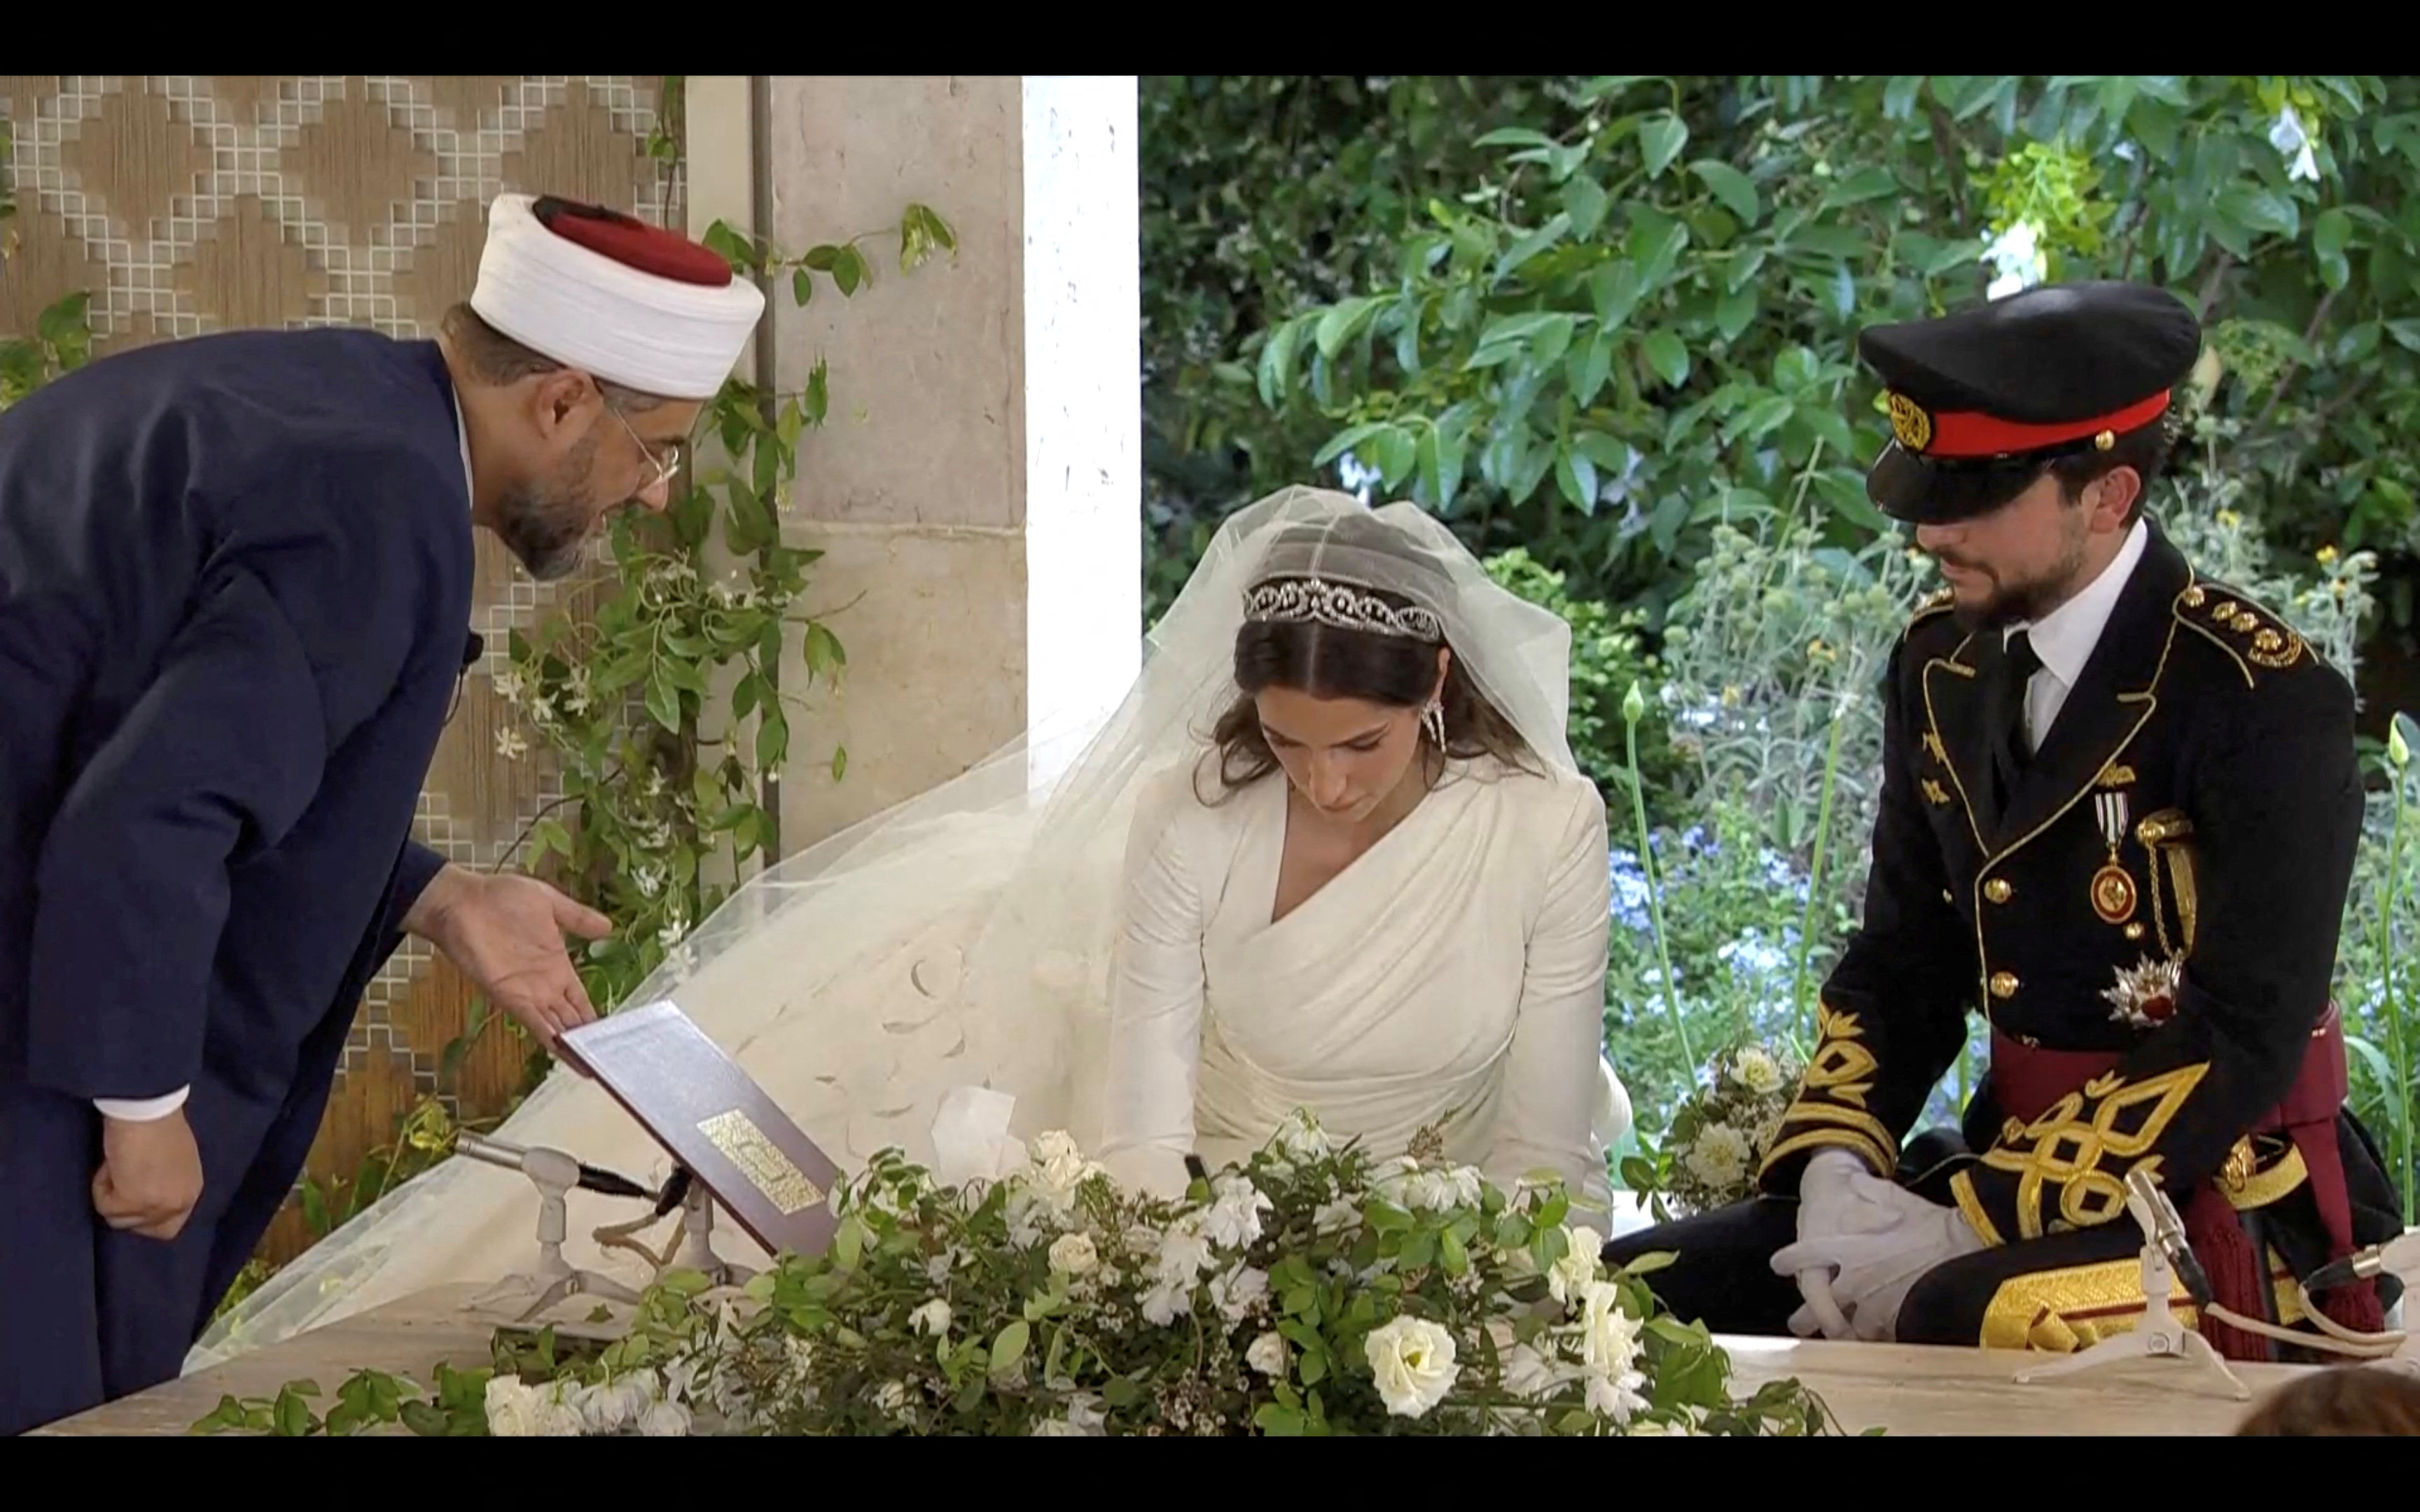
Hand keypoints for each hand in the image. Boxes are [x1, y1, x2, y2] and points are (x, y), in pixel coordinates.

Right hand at [93, 1109, 204, 1239]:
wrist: (147, 1108)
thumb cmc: (158, 1124)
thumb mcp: (172, 1161)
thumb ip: (164, 1182)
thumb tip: (142, 1193)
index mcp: (191, 1192)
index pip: (168, 1228)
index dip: (144, 1219)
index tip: (130, 1198)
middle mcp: (178, 1204)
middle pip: (141, 1229)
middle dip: (125, 1212)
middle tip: (119, 1184)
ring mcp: (156, 1206)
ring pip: (117, 1219)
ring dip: (110, 1192)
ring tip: (119, 1163)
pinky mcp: (131, 1202)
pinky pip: (103, 1206)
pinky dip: (100, 1184)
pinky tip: (112, 1162)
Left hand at [409, 866, 611, 1055]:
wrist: (463, 901)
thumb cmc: (502, 898)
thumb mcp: (550, 903)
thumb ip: (578, 918)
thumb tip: (609, 927)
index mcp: (558, 966)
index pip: (581, 1000)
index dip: (597, 1018)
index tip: (617, 1036)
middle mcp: (545, 986)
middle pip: (572, 1020)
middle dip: (590, 1040)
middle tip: (614, 1061)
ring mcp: (528, 994)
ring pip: (556, 1027)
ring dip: (573, 1046)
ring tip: (596, 1066)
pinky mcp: (509, 996)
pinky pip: (534, 1022)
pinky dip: (550, 1038)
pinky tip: (566, 1052)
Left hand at [1773, 1171, 1984, 1341]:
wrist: (1966, 1247)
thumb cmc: (1929, 1222)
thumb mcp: (1893, 1197)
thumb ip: (1866, 1191)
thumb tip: (1853, 1178)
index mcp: (1850, 1249)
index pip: (1806, 1256)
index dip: (1790, 1260)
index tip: (1779, 1264)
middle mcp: (1856, 1281)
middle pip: (1818, 1304)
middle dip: (1805, 1316)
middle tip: (1796, 1323)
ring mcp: (1875, 1306)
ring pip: (1846, 1326)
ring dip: (1839, 1330)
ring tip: (1833, 1338)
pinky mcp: (1897, 1323)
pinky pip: (1877, 1335)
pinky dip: (1872, 1337)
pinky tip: (1868, 1340)